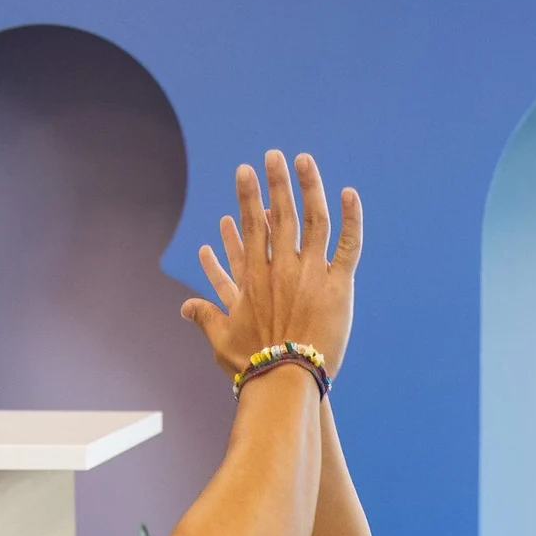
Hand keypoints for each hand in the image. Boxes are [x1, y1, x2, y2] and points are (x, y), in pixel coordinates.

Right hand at [181, 151, 364, 379]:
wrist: (286, 379)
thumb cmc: (251, 363)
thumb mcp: (221, 339)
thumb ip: (205, 317)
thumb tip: (185, 308)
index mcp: (255, 276)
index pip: (251, 226)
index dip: (248, 196)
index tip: (245, 171)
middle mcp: (282, 267)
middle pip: (280, 214)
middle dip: (275, 181)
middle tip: (273, 156)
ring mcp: (311, 273)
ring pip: (313, 219)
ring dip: (309, 187)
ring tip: (304, 161)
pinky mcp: (338, 285)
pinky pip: (348, 244)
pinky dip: (350, 217)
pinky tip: (348, 193)